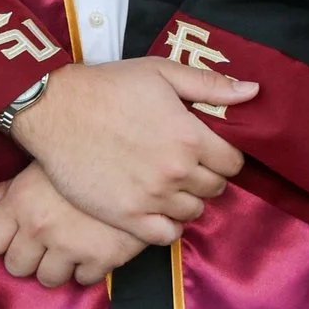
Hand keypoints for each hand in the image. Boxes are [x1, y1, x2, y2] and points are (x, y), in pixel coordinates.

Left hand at [0, 162, 145, 286]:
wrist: (144, 160)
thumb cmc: (86, 158)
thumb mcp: (40, 167)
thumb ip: (3, 188)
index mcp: (21, 201)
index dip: (2, 240)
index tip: (17, 234)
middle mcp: (40, 226)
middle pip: (15, 267)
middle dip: (29, 256)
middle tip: (47, 240)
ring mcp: (71, 245)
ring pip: (47, 279)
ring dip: (58, 266)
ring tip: (71, 244)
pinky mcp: (102, 258)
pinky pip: (83, 279)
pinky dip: (89, 268)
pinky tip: (95, 245)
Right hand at [1, 52, 256, 245]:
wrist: (55, 109)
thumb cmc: (108, 86)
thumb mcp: (161, 73)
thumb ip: (210, 85)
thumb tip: (253, 92)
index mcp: (191, 136)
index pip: (233, 162)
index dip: (224, 156)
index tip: (208, 150)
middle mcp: (176, 172)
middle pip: (215, 189)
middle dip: (206, 177)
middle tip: (186, 165)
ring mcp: (151, 198)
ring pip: (193, 213)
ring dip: (187, 200)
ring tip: (169, 185)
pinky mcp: (126, 216)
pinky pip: (165, 235)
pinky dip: (167, 226)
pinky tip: (157, 209)